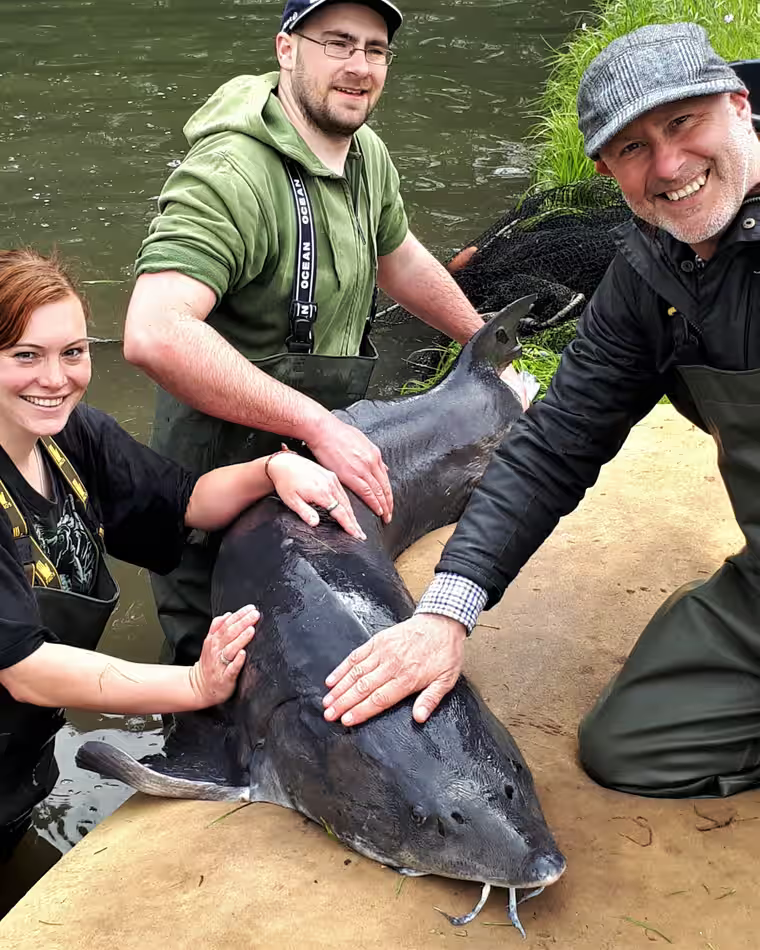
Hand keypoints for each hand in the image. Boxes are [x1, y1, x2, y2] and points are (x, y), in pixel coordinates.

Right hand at [189, 604, 258, 705]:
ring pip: (230, 649)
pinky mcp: (225, 678)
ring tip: (251, 630)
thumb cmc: (210, 664)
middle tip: (255, 614)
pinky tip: (243, 654)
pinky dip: (237, 661)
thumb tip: (227, 614)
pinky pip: (231, 669)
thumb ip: (217, 628)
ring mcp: (220, 664)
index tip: (251, 608)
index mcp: (214, 640)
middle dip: (243, 622)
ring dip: (241, 639)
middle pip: (230, 633)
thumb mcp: (210, 643)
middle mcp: (216, 650)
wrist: (199, 688)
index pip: (227, 624)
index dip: (239, 615)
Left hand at [267, 452, 365, 539]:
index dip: (349, 525)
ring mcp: (331, 479)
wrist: (284, 462)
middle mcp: (329, 484)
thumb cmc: (285, 482)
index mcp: (321, 492)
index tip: (356, 535)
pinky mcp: (331, 475)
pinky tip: (348, 509)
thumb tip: (315, 523)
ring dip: (352, 513)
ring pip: (346, 499)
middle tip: (361, 535)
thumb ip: (305, 512)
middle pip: (347, 507)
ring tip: (356, 525)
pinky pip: (343, 492)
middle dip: (354, 522)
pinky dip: (348, 503)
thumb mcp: (291, 500)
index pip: (340, 512)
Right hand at [307, 416, 392, 522]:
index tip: (389, 502)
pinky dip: (374, 503)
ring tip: (385, 516)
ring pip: (378, 492)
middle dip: (389, 503)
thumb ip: (372, 455)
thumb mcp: (361, 440)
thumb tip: (383, 467)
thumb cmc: (337, 433)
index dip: (388, 493)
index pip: (385, 479)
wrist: (323, 430)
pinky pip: (367, 492)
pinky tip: (377, 510)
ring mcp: (363, 468)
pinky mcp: (351, 474)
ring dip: (384, 506)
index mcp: (374, 454)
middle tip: (390, 515)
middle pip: (384, 487)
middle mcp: (372, 462)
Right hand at [322, 614, 465, 725]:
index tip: (346, 720)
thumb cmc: (445, 653)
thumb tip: (419, 718)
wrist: (442, 622)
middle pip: (363, 687)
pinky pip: (356, 655)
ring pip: (356, 672)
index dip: (361, 711)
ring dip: (339, 688)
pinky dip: (342, 668)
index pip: (379, 699)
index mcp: (408, 678)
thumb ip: (431, 699)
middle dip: (343, 703)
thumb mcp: (446, 679)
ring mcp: (383, 651)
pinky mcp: (378, 640)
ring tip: (326, 702)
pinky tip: (332, 679)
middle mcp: (392, 665)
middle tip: (329, 715)